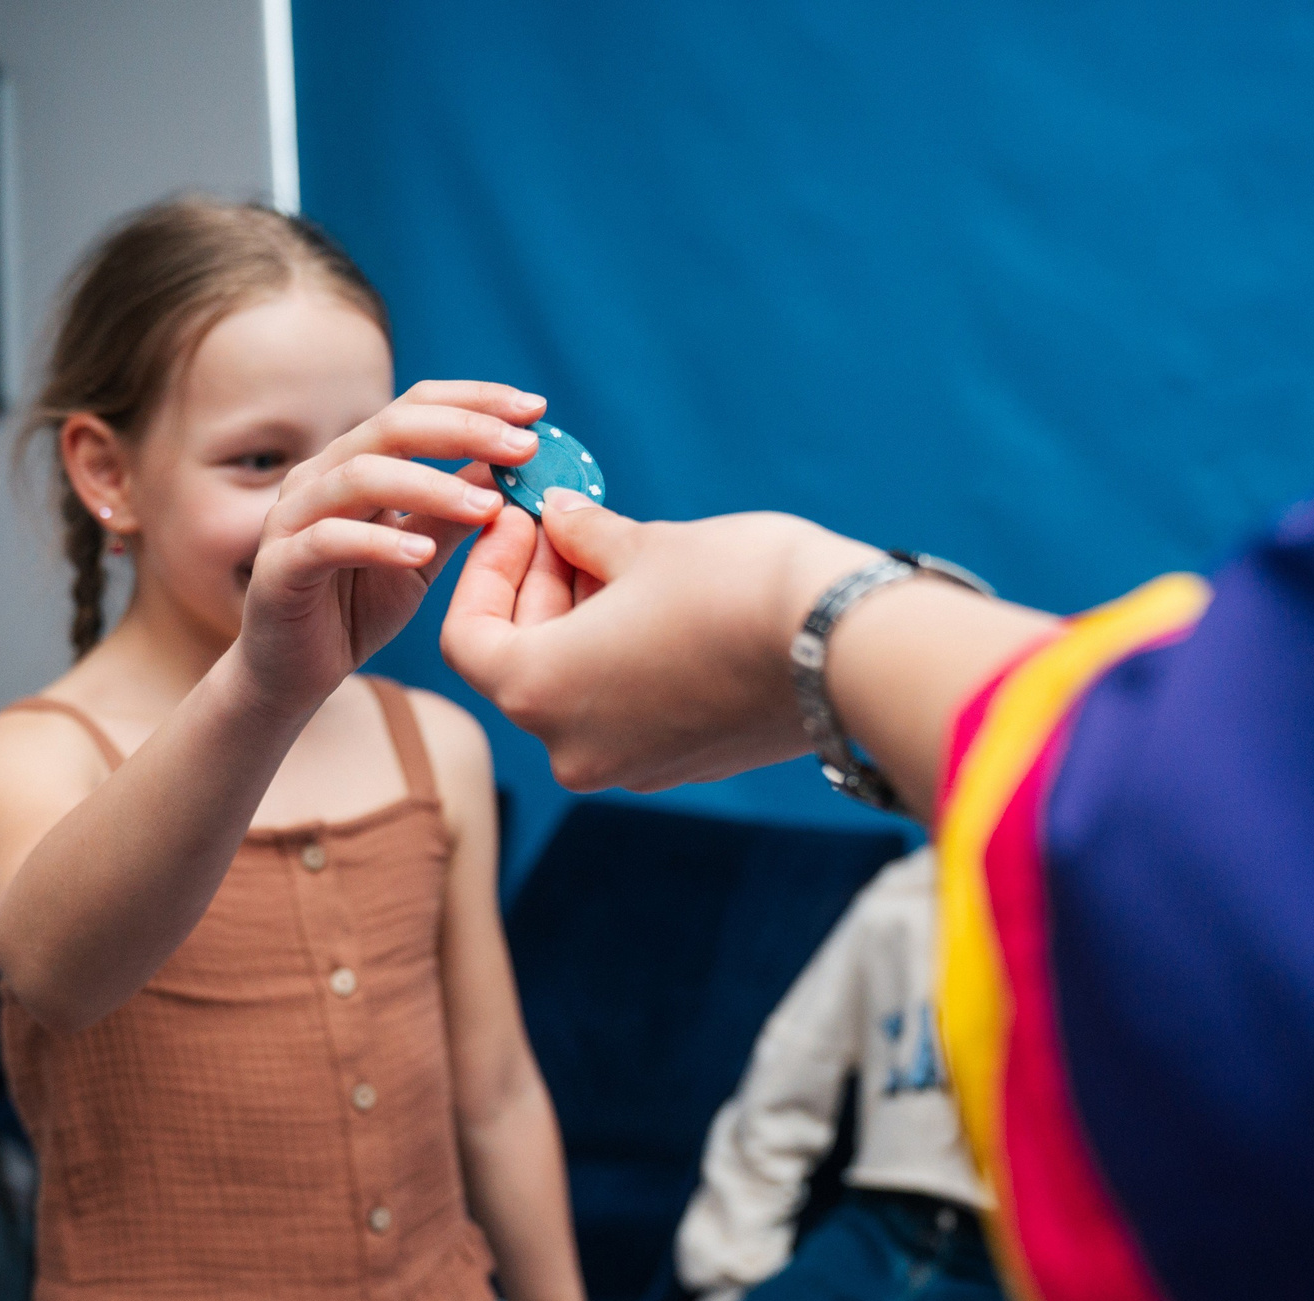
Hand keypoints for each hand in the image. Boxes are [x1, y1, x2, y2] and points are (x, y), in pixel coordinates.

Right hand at [236, 380, 544, 716]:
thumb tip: (513, 465)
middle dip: (465, 429)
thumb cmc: (357, 607)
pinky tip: (423, 553)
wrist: (293, 674)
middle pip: (392, 426)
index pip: (416, 406)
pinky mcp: (278, 567)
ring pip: (361, 476)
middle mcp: (320, 476)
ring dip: (431, 485)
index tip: (535, 408)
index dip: (476, 400)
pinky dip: (379, 542)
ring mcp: (293, 517)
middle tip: (525, 446)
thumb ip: (457, 510)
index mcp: (355, 461)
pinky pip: (328, 541)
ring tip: (487, 506)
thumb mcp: (422, 551)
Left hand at [441, 493, 872, 791]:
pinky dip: (625, 658)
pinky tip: (663, 603)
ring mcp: (630, 767)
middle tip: (572, 524)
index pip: (467, 638)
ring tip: (623, 553)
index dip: (485, 569)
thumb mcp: (647, 544)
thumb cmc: (735, 587)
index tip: (523, 520)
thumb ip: (585, 536)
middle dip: (539, 589)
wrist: (846, 646)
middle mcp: (572, 748)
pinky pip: (627, 710)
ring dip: (584, 622)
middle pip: (522, 664)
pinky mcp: (683, 766)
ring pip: (577, 688)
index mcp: (539, 692)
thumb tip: (561, 520)